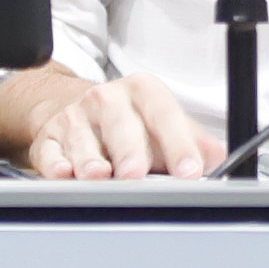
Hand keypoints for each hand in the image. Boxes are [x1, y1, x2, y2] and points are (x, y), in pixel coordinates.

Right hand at [10, 71, 213, 181]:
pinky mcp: (49, 137)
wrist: (81, 110)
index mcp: (143, 91)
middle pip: (119, 122)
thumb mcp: (165, 124)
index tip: (189, 170)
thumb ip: (193, 141)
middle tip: (136, 173)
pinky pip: (50, 151)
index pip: (163, 114)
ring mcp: (75, 117)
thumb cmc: (130, 121)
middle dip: (129, 149)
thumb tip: (219, 157)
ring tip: (100, 175)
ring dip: (90, 159)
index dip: (177, 143)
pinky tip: (63, 173)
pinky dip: (55, 164)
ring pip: (82, 138)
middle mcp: (107, 99)